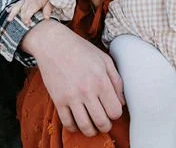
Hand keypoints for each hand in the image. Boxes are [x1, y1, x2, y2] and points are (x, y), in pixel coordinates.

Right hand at [8, 0, 51, 24]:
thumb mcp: (50, 2)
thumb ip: (47, 10)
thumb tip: (46, 18)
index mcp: (35, 2)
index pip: (29, 10)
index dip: (27, 17)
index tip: (28, 23)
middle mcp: (28, 0)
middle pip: (23, 10)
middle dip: (22, 17)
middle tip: (24, 24)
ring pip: (17, 6)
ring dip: (13, 13)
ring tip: (9, 20)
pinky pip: (16, 3)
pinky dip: (12, 7)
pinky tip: (8, 11)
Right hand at [21, 20, 123, 135]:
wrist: (54, 44)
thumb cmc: (82, 50)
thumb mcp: (105, 59)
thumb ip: (116, 81)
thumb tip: (122, 102)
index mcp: (101, 80)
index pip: (115, 110)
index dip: (116, 114)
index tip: (112, 110)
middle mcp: (87, 90)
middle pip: (101, 122)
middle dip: (105, 126)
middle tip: (104, 123)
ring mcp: (71, 97)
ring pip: (84, 126)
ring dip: (91, 131)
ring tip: (92, 127)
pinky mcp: (58, 100)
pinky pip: (67, 123)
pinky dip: (74, 128)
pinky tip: (77, 123)